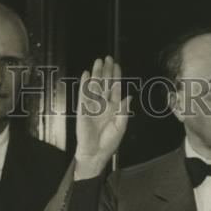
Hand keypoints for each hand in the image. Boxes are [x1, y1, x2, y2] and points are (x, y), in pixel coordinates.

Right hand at [73, 56, 129, 177]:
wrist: (95, 153)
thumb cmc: (108, 143)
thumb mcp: (120, 127)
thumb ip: (124, 111)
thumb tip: (129, 96)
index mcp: (113, 108)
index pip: (115, 88)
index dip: (116, 76)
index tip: (116, 65)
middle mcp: (103, 104)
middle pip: (104, 83)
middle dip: (106, 71)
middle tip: (107, 58)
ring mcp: (92, 106)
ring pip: (94, 86)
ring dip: (96, 74)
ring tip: (98, 61)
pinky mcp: (82, 109)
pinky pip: (83, 94)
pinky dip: (84, 84)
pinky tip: (85, 74)